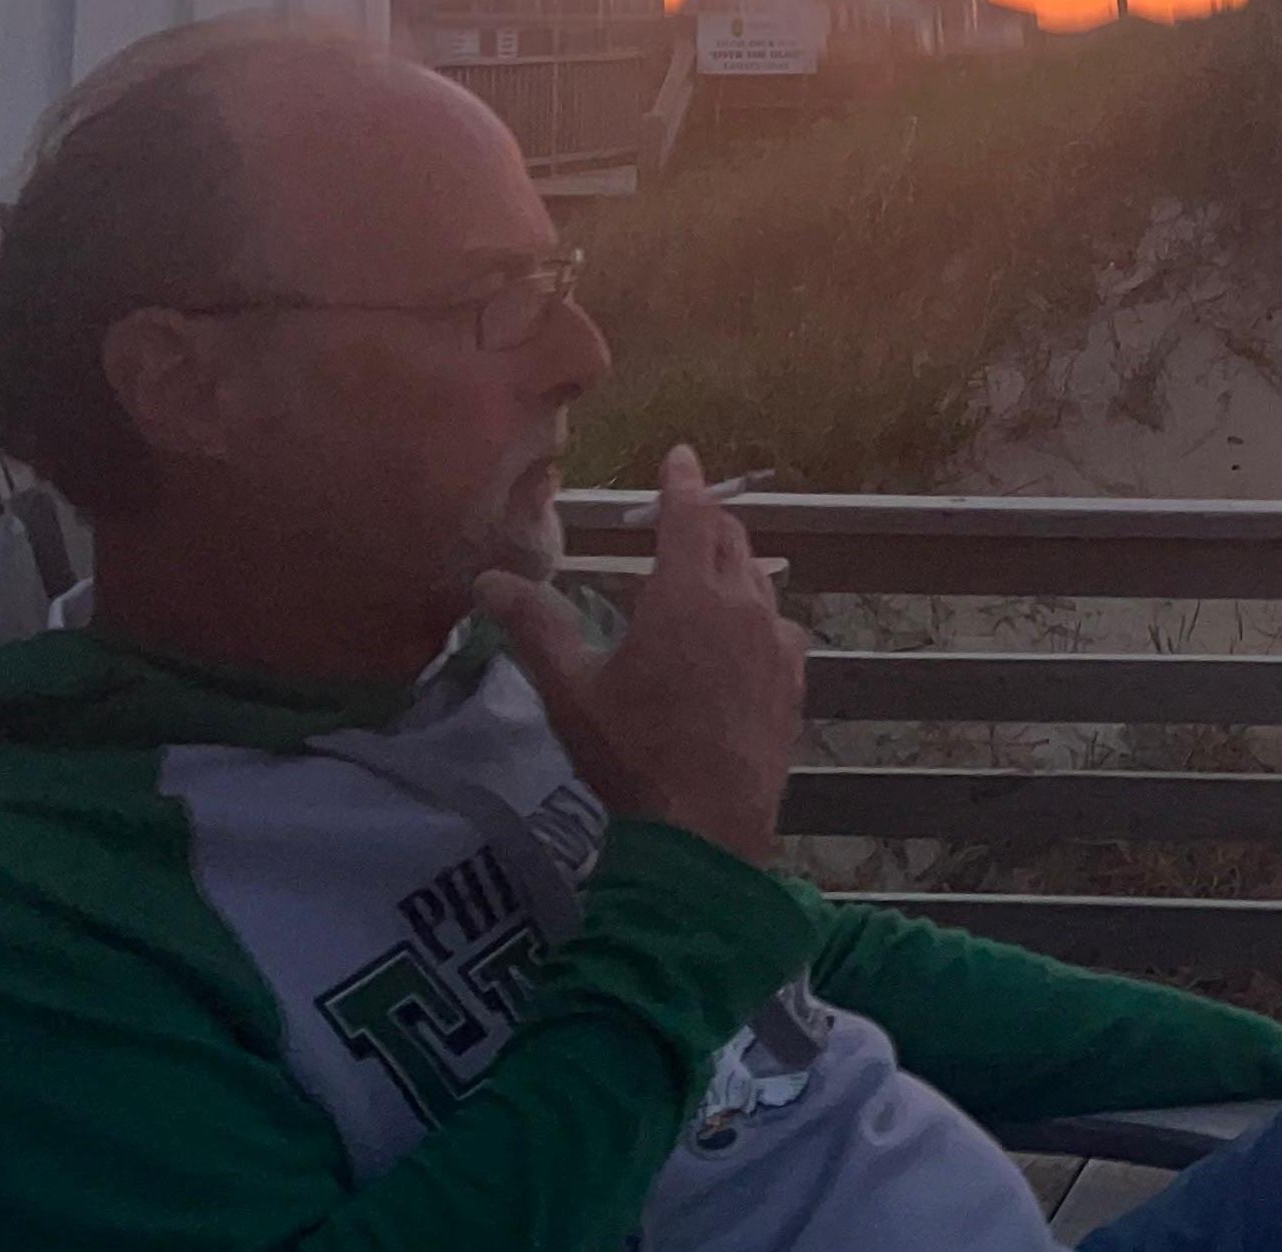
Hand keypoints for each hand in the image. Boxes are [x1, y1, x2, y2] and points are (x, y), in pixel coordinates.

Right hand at [477, 444, 806, 862]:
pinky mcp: (794, 680)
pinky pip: (779, 626)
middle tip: (685, 513)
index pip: (689, 515)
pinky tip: (745, 636)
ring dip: (735, 564)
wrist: (708, 827)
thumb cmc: (634, 753)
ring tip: (712, 568)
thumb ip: (535, 628)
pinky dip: (758, 614)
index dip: (681, 482)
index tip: (680, 455)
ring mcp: (776, 642)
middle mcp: (741, 604)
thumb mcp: (572, 691)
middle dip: (706, 520)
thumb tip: (487, 581)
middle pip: (729, 540)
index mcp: (686, 594)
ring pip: (760, 580)